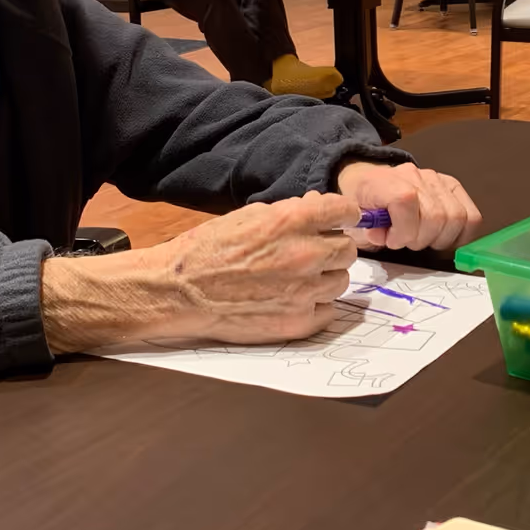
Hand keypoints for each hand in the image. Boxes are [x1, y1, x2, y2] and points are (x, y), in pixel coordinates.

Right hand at [39, 192, 358, 353]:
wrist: (181, 290)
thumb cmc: (209, 248)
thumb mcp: (251, 215)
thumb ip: (291, 212)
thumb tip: (319, 207)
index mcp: (292, 221)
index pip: (346, 211)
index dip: (341, 215)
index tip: (336, 221)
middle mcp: (305, 255)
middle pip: (348, 249)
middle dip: (333, 247)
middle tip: (313, 252)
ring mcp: (304, 291)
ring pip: (341, 281)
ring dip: (326, 277)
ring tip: (299, 278)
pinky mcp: (298, 322)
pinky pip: (329, 310)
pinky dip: (317, 304)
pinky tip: (294, 299)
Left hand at [336, 160, 482, 251]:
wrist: (369, 181)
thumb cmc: (364, 205)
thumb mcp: (354, 222)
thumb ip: (366, 233)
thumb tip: (382, 236)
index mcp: (386, 182)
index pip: (406, 201)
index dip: (403, 230)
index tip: (392, 241)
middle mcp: (415, 176)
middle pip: (436, 215)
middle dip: (421, 240)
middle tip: (408, 242)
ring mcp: (436, 179)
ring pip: (456, 217)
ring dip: (440, 239)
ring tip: (423, 238)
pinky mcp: (452, 186)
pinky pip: (471, 215)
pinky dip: (461, 234)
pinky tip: (443, 238)